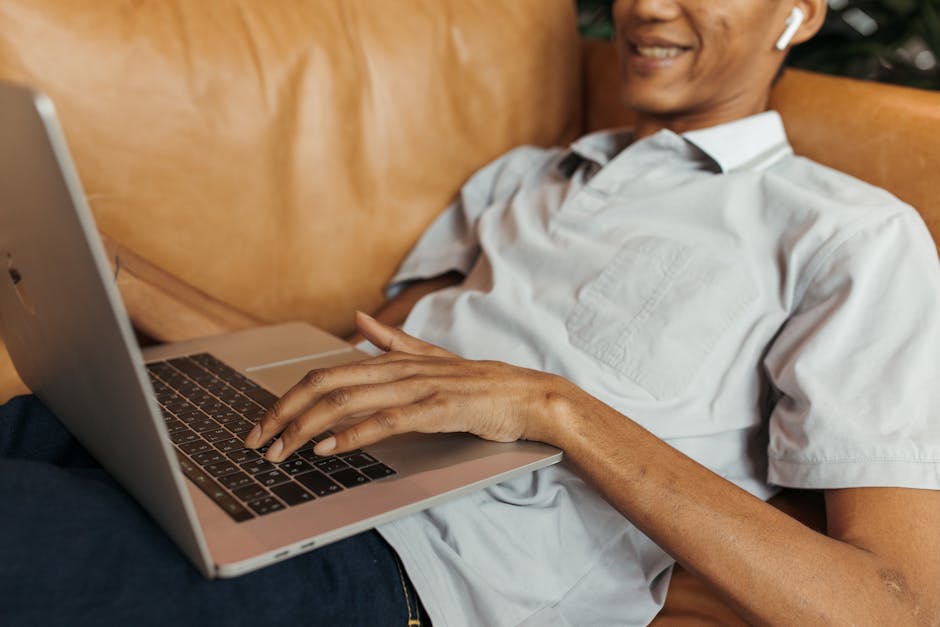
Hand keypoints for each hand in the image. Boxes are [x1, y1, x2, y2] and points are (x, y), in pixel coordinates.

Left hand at [244, 312, 571, 462]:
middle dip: (284, 413)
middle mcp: (400, 369)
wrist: (527, 395)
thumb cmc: (479, 383)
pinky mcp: (439, 408)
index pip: (326, 373)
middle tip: (256, 441)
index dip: (288, 397)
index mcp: (393, 360)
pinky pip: (388, 420)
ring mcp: (419, 387)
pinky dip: (353, 434)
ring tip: (281, 450)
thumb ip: (393, 341)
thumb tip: (359, 320)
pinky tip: (329, 449)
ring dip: (307, 427)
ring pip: (350, 401)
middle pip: (326, 384)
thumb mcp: (431, 357)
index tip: (262, 424)